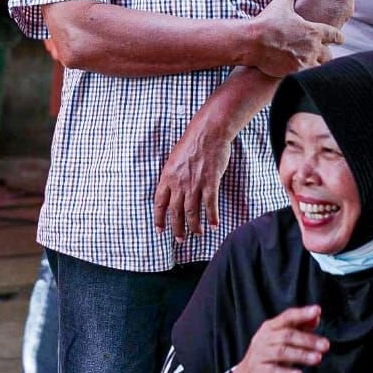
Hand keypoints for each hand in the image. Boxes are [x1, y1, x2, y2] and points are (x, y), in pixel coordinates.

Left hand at [154, 108, 234, 240]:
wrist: (208, 132)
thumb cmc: (192, 142)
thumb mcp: (174, 159)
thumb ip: (172, 175)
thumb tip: (173, 188)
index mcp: (167, 177)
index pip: (159, 203)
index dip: (159, 219)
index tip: (160, 230)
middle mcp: (178, 183)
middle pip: (175, 212)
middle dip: (177, 228)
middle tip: (180, 239)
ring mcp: (194, 184)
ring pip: (191, 212)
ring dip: (194, 226)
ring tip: (197, 234)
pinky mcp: (210, 183)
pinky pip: (210, 205)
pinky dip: (212, 217)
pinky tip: (213, 225)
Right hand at [225, 305, 327, 372]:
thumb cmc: (269, 355)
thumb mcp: (283, 339)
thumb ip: (300, 327)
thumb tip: (315, 316)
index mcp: (270, 327)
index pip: (287, 317)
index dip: (302, 313)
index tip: (316, 311)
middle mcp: (263, 338)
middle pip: (287, 335)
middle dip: (308, 340)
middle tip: (325, 345)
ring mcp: (259, 354)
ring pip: (281, 352)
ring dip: (301, 355)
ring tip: (317, 359)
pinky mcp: (257, 370)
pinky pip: (272, 371)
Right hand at [245, 0, 342, 77]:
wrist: (254, 42)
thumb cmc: (268, 22)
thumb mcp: (280, 5)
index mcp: (314, 31)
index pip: (334, 35)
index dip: (339, 37)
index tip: (341, 39)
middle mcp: (313, 48)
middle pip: (329, 56)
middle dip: (326, 56)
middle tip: (324, 56)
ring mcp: (304, 62)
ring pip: (319, 69)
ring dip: (316, 67)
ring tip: (313, 68)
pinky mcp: (294, 73)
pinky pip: (305, 78)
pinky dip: (304, 76)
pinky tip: (301, 76)